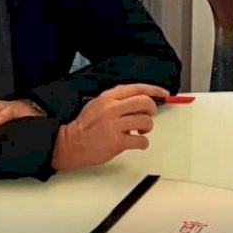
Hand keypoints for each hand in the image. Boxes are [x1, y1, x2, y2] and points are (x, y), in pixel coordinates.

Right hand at [52, 84, 169, 170]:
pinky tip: (136, 143)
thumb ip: (116, 100)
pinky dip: (143, 143)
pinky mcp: (116, 142)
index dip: (154, 90)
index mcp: (108, 98)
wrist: (69, 144)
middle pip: (144, 102)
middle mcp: (112, 109)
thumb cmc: (84, 127)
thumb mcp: (96, 104)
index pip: (137, 88)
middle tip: (148, 116)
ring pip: (146, 121)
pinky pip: (141, 140)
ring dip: (147, 127)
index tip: (163, 93)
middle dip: (152, 109)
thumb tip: (139, 101)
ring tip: (140, 131)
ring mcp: (114, 125)